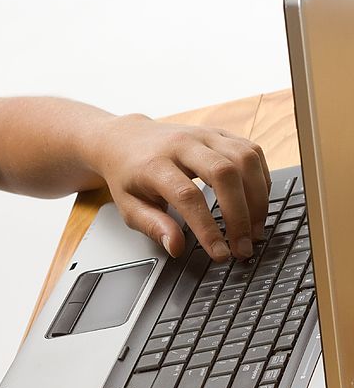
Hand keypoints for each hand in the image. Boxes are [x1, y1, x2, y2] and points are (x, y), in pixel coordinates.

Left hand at [89, 113, 270, 261]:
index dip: (207, 227)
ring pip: (244, 159)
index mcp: (154, 164)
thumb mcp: (128, 205)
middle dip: (240, 214)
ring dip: (257, 198)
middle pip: (224, 173)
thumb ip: (152, 226)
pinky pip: (252, 151)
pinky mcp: (219, 133)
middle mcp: (182, 144)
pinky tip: (257, 202)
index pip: (187, 196)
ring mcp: (203, 135)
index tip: (220, 253)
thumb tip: (176, 247)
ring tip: (254, 230)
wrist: (125, 139)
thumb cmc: (128, 175)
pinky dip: (261, 178)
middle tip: (243, 246)